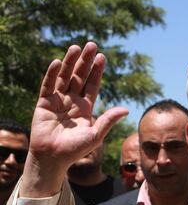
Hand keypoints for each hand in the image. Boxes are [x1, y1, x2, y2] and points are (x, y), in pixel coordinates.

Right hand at [20, 42, 127, 196]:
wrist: (53, 159)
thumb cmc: (75, 150)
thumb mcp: (95, 135)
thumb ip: (108, 120)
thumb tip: (127, 109)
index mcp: (85, 107)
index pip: (92, 84)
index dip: (96, 71)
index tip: (102, 56)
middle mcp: (72, 101)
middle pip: (79, 77)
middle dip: (85, 61)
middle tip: (91, 44)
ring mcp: (57, 101)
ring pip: (65, 77)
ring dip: (70, 62)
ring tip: (76, 47)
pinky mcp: (43, 103)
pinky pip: (48, 86)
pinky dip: (52, 74)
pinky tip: (58, 62)